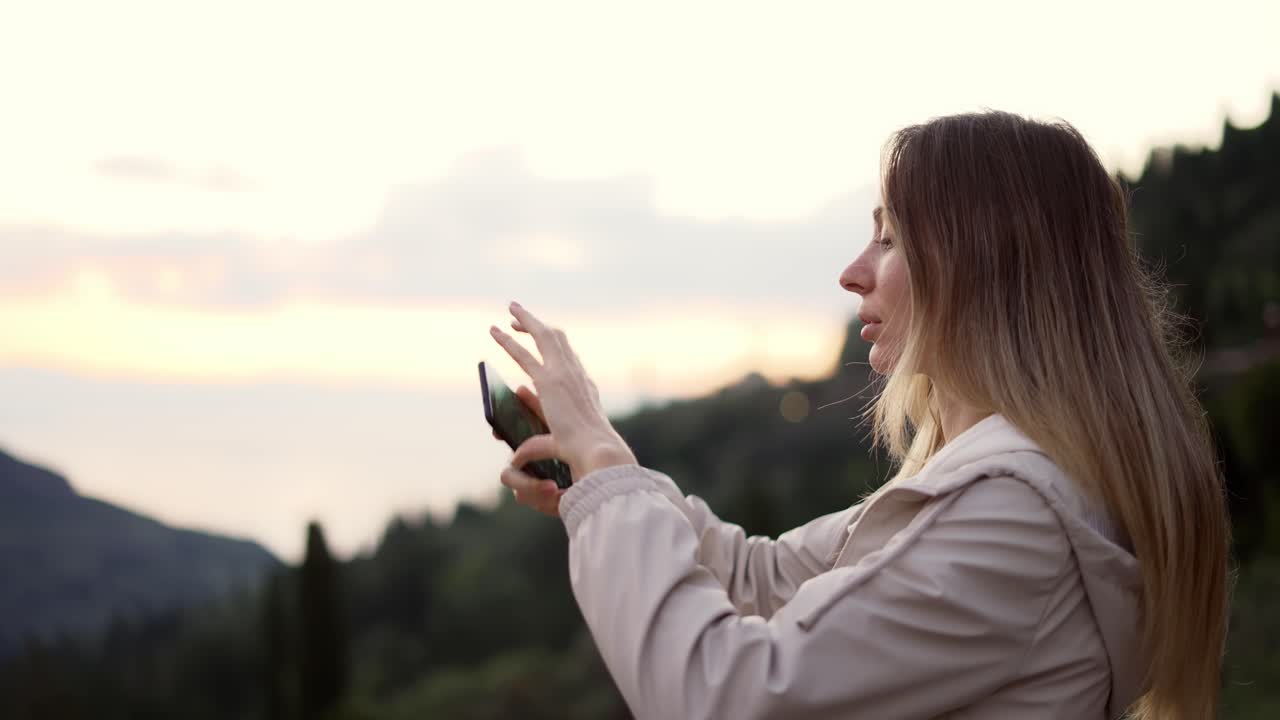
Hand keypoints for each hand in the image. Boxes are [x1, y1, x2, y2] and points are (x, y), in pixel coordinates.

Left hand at [489, 302, 636, 507]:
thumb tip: (514, 457)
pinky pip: (525, 353)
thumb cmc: (586, 457)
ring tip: (511, 311)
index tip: (546, 342)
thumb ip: (536, 445)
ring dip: (527, 322)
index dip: (558, 349)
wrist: (597, 452)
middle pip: (560, 342)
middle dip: (540, 328)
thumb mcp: (560, 448)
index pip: (572, 362)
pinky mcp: (549, 381)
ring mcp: (565, 375)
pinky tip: (497, 330)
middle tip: (520, 322)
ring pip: (545, 337)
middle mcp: (578, 377)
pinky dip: (510, 340)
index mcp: (587, 391)